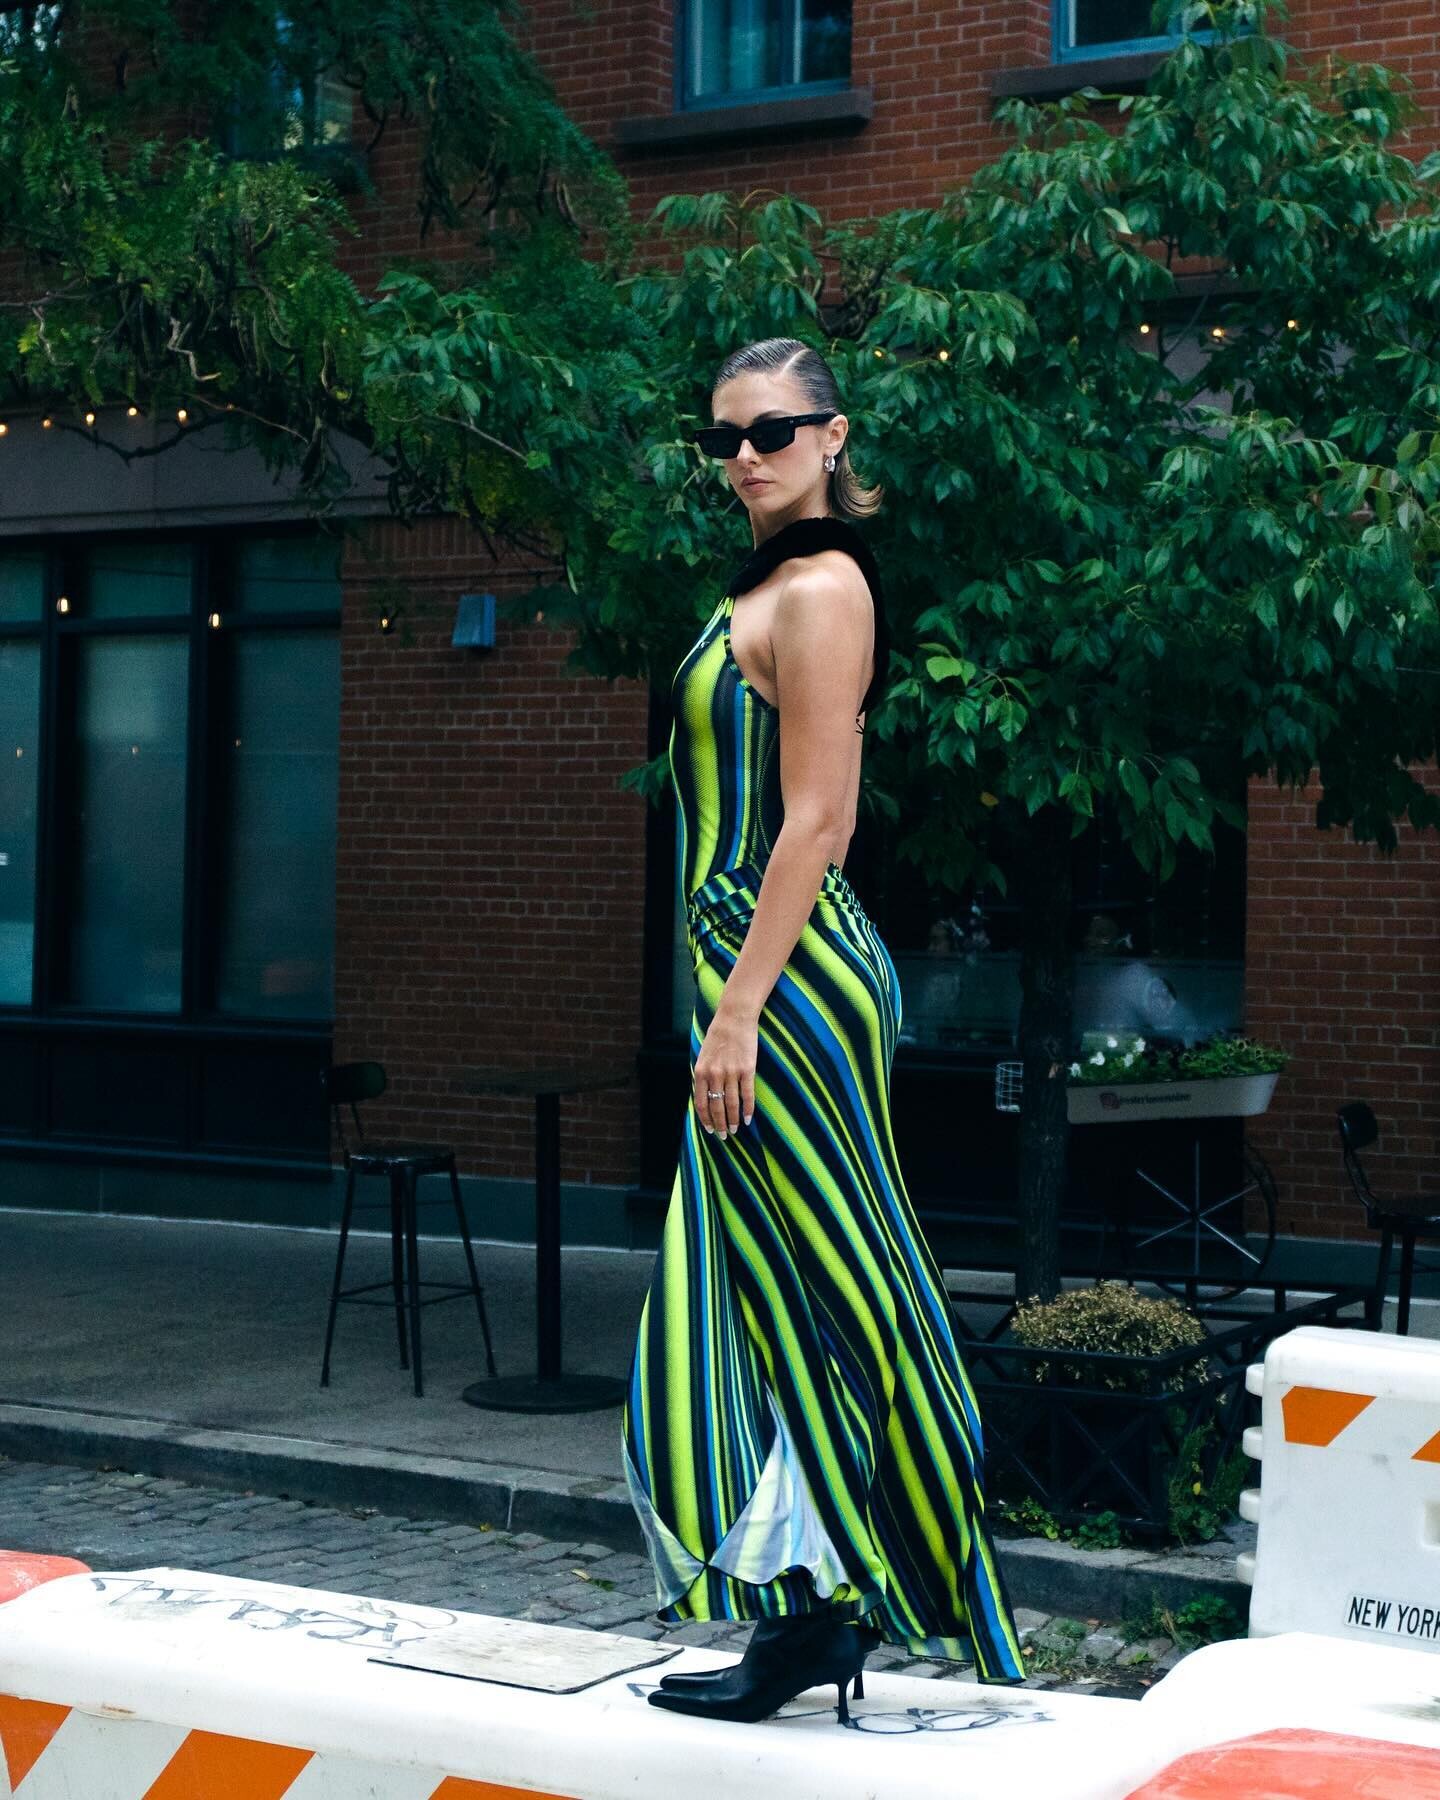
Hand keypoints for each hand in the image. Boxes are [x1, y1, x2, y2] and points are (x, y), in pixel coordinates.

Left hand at [693, 1000, 757, 1137]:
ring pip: (731, 1104)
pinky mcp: (747, 1070)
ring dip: (733, 1121)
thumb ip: (703, 1075)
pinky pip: (747, 1095)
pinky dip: (748, 1109)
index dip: (705, 1119)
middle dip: (719, 1124)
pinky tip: (748, 1119)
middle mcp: (714, 1074)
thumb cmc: (718, 1036)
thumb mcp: (703, 1055)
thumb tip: (704, 1097)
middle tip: (723, 1136)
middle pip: (716, 1107)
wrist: (734, 1018)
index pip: (701, 1102)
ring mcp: (731, 1072)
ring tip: (735, 1130)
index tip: (709, 1130)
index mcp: (700, 1071)